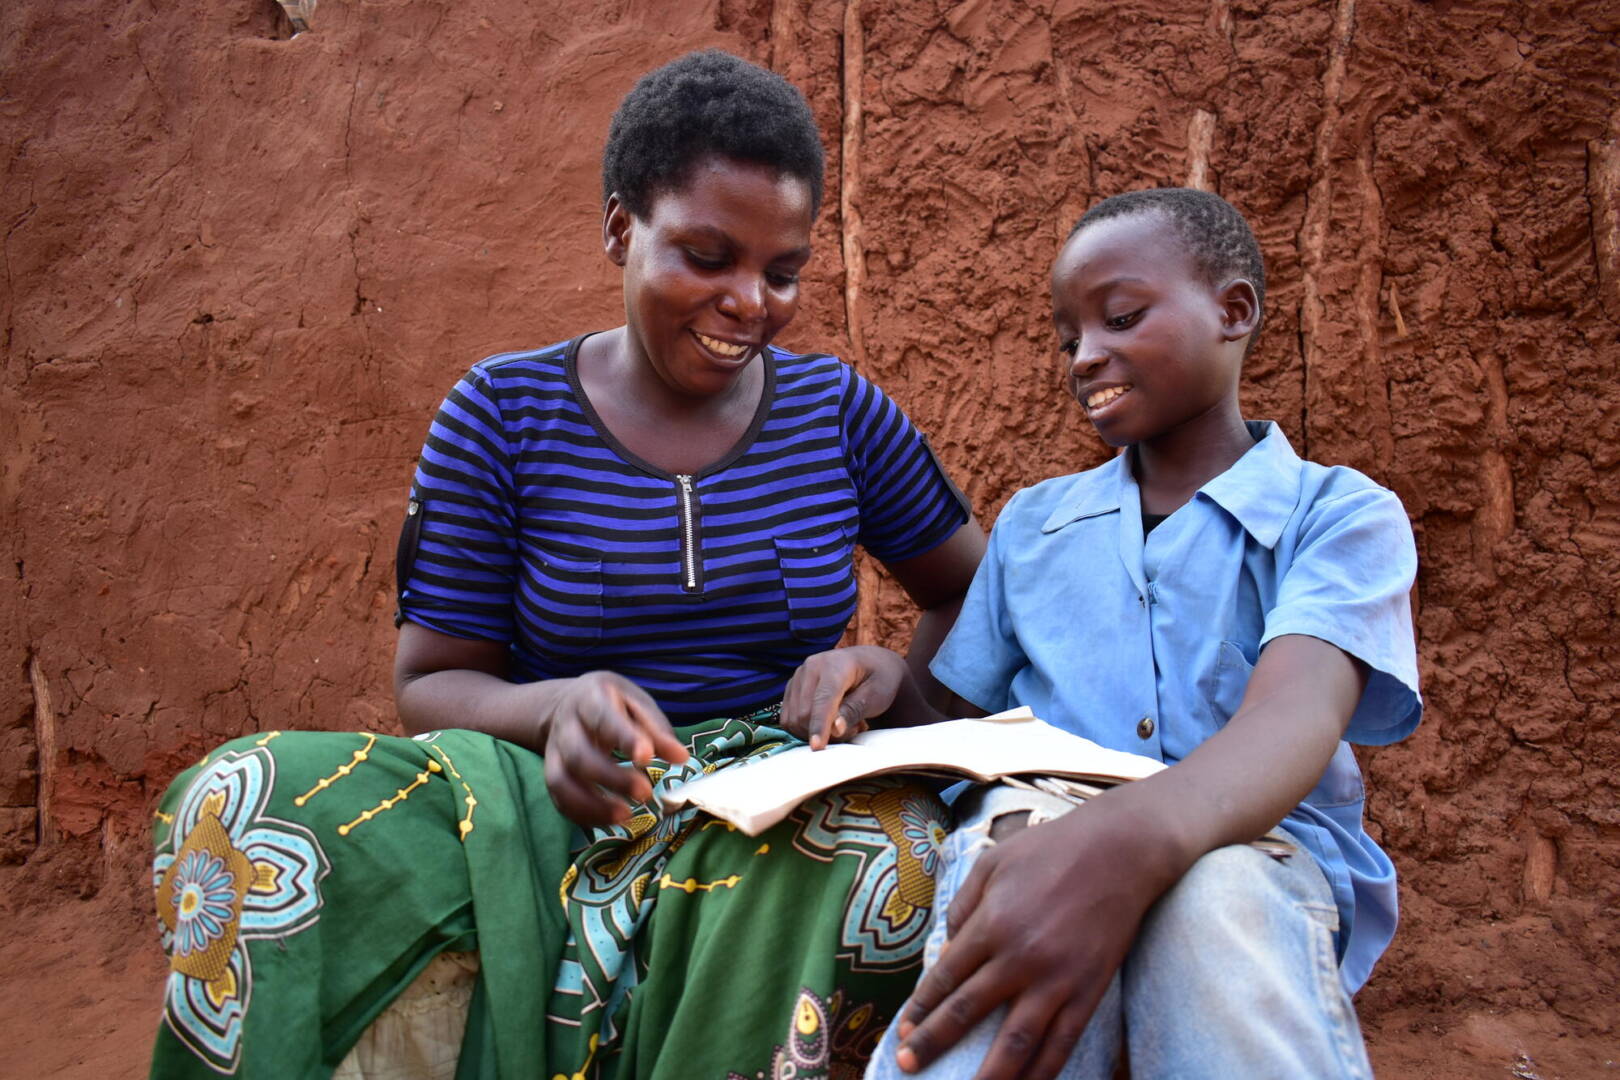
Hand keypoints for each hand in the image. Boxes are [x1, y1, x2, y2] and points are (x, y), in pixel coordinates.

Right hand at [536, 671, 689, 826]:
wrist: (567, 703)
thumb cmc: (612, 704)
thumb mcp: (636, 704)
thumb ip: (657, 731)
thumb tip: (681, 758)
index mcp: (590, 699)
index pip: (603, 718)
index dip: (623, 738)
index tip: (646, 757)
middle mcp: (566, 726)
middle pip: (579, 755)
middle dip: (611, 778)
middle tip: (645, 793)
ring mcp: (554, 752)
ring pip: (561, 782)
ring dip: (592, 805)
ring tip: (626, 816)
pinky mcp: (552, 775)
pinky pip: (560, 800)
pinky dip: (583, 815)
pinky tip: (611, 820)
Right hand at [781, 645, 907, 748]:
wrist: (871, 663)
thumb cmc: (879, 679)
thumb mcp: (877, 695)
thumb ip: (854, 710)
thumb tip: (835, 729)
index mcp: (835, 664)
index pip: (822, 699)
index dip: (819, 725)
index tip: (818, 747)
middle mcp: (811, 667)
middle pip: (804, 712)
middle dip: (825, 731)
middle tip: (854, 729)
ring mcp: (799, 676)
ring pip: (794, 718)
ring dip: (815, 731)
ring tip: (843, 723)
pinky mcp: (793, 688)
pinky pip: (789, 718)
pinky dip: (805, 728)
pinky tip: (827, 722)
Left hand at [894, 793, 1184, 1078]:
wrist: (1118, 851)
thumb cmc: (1050, 850)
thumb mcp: (993, 862)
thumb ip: (962, 905)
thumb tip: (946, 947)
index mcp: (991, 923)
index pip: (946, 977)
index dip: (922, 1008)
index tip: (904, 1030)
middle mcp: (1019, 957)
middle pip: (968, 1012)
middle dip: (934, 1042)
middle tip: (909, 1063)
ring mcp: (1056, 979)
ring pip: (1015, 1041)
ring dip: (987, 1074)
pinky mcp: (1089, 991)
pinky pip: (1062, 1042)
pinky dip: (1042, 1071)